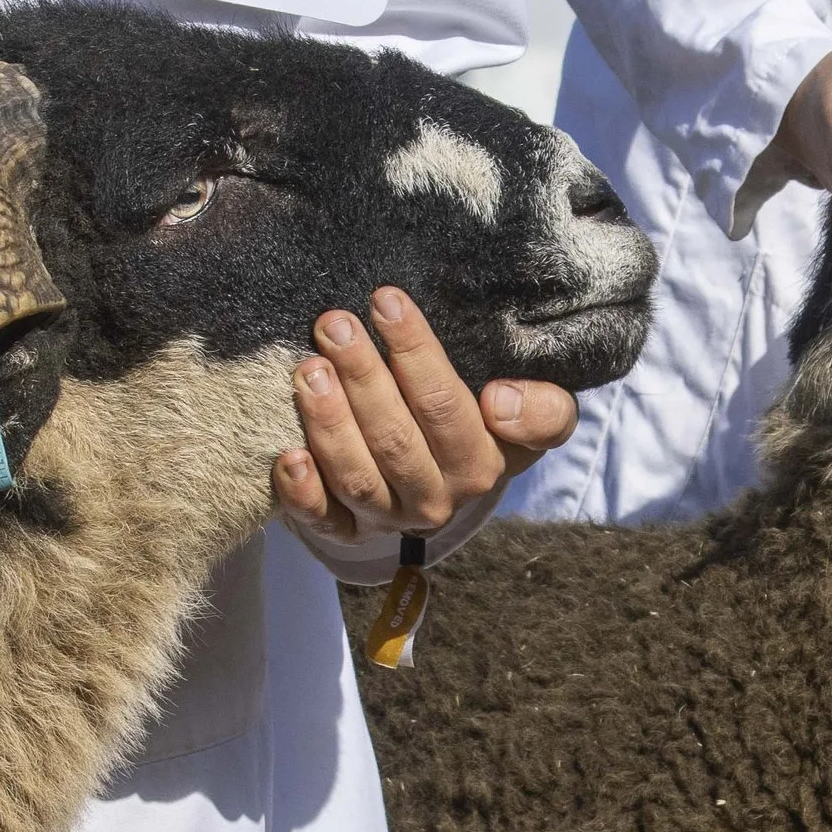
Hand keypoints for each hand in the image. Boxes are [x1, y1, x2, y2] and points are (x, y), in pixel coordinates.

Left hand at [273, 287, 579, 549]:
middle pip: (395, 439)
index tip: (387, 301)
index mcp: (481, 466)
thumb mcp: (534, 415)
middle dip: (362, 377)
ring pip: (356, 475)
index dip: (415, 353)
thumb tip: (500, 399)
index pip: (446, 406)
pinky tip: (288, 455)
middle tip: (334, 324)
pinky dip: (302, 493)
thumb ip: (543, 410)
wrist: (452, 480)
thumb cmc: (486, 427)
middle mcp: (435, 500)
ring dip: (330, 423)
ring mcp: (387, 518)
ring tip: (309, 370)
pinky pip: (322, 521)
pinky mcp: (346, 531)